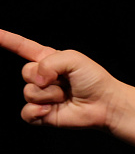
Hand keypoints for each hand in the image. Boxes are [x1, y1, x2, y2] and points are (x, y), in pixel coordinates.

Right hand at [1, 28, 120, 127]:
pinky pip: (26, 113)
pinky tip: (51, 110)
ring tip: (66, 96)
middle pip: (25, 72)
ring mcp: (41, 96)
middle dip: (44, 77)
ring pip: (28, 93)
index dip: (7, 40)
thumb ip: (50, 62)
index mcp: (48, 60)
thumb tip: (37, 81)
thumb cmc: (93, 79)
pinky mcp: (42, 113)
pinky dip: (37, 111)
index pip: (22, 47)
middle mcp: (42, 77)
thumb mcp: (73, 59)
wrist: (105, 104)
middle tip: (65, 82)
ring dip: (49, 95)